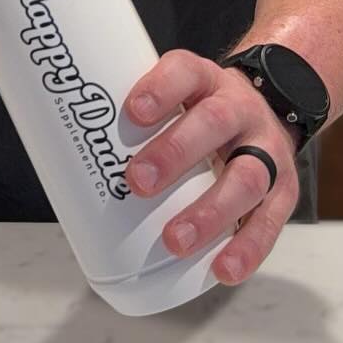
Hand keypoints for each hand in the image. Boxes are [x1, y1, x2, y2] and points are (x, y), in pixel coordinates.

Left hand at [123, 49, 298, 286]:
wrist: (271, 106)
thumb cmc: (199, 111)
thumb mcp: (175, 98)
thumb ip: (132, 121)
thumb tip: (59, 158)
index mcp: (206, 81)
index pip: (184, 72)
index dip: (161, 88)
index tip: (132, 113)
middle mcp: (240, 110)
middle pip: (214, 123)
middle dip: (176, 153)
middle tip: (138, 182)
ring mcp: (267, 149)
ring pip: (247, 177)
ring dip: (210, 212)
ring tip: (175, 241)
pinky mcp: (284, 189)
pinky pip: (270, 220)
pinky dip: (247, 247)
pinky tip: (223, 270)